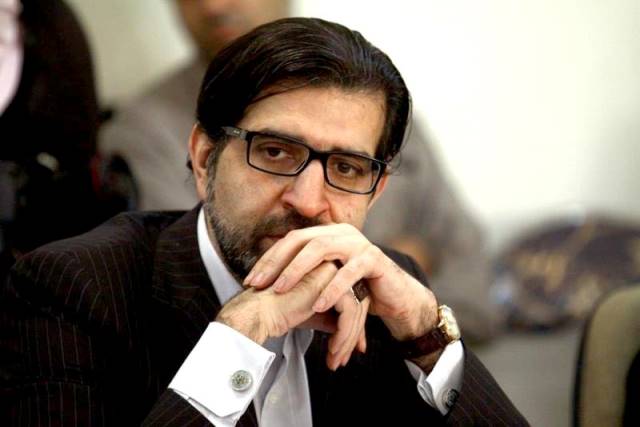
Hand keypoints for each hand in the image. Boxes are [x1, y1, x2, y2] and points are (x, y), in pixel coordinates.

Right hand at [216, 261, 367, 369]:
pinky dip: (344, 334)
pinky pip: (349, 311)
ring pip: (356, 308)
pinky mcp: (329, 281)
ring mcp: (332, 270)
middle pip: (357, 303)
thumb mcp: (314, 315)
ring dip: (347, 339)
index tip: (348, 348)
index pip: (351, 299)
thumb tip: (349, 332)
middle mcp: (333, 265)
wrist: (260, 312)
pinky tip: (333, 349)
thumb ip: (332, 318)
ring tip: (336, 358)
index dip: (352, 326)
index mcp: (329, 270)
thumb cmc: (279, 311)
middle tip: (343, 358)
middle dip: (353, 335)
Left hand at [244, 224, 438, 341]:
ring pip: (321, 250)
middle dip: (277, 262)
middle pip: (301, 240)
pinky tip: (317, 304)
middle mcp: (341, 232)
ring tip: (281, 290)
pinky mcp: (374, 259)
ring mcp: (358, 243)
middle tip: (260, 284)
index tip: (251, 280)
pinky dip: (331, 289)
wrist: (394, 298)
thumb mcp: (325, 279)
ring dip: (297, 270)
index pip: (291, 240)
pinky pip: (349, 272)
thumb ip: (303, 275)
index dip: (270, 259)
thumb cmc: (356, 290)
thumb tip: (266, 281)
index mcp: (327, 234)